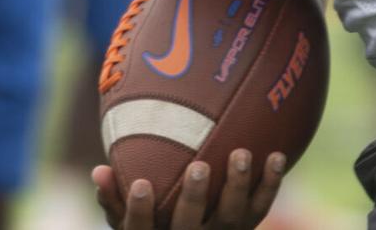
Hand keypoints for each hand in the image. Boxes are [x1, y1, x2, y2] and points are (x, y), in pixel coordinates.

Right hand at [92, 150, 287, 229]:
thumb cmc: (152, 223)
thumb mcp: (126, 218)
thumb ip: (112, 196)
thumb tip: (98, 170)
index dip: (140, 212)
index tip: (141, 183)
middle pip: (190, 227)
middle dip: (195, 198)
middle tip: (199, 166)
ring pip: (231, 219)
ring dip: (237, 186)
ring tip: (241, 154)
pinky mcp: (245, 227)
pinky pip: (260, 208)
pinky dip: (270, 183)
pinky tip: (277, 155)